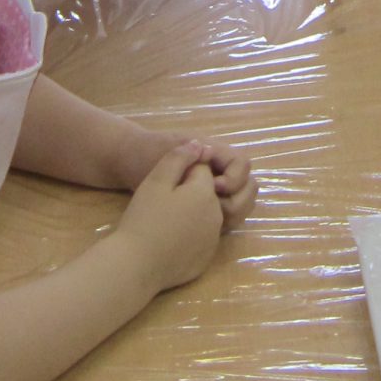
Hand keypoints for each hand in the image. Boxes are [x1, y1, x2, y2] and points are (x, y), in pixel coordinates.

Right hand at [114, 140, 223, 293]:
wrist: (134, 264)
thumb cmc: (143, 220)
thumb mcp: (155, 180)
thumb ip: (179, 158)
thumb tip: (198, 145)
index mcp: (206, 194)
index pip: (203, 171)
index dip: (183, 173)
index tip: (166, 182)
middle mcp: (217, 216)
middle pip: (209, 193)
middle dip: (192, 192)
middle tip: (165, 202)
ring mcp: (213, 240)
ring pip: (208, 215)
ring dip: (194, 213)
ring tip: (168, 219)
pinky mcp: (206, 259)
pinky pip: (203, 238)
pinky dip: (191, 235)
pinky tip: (169, 239)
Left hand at [126, 124, 256, 227]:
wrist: (131, 165)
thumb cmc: (148, 155)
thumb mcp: (165, 152)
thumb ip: (185, 156)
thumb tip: (206, 157)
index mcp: (215, 154)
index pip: (243, 164)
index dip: (234, 179)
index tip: (212, 187)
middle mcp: (221, 172)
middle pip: (248, 187)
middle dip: (236, 201)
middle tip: (211, 208)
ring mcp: (216, 191)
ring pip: (241, 205)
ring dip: (230, 214)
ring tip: (206, 219)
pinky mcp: (208, 209)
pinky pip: (227, 218)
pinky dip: (221, 223)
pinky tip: (200, 228)